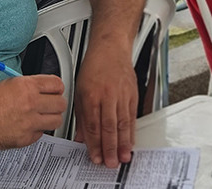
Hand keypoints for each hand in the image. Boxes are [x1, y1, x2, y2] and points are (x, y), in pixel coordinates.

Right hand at [0, 74, 65, 149]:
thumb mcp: (9, 84)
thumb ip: (29, 85)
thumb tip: (43, 88)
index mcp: (26, 86)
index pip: (56, 84)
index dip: (57, 87)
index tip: (55, 90)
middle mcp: (30, 104)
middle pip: (61, 103)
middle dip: (56, 102)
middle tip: (50, 103)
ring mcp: (29, 123)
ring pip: (56, 120)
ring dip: (51, 118)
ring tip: (41, 116)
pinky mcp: (26, 138)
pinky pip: (42, 134)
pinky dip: (37, 130)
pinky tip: (27, 126)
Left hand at [73, 41, 138, 166]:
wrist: (110, 47)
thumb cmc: (94, 66)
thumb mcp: (79, 89)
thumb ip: (80, 116)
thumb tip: (80, 137)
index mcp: (90, 94)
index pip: (92, 124)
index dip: (94, 143)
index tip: (95, 156)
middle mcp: (107, 95)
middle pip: (109, 126)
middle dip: (109, 147)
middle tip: (110, 162)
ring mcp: (121, 94)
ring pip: (122, 123)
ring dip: (123, 143)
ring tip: (122, 157)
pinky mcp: (132, 94)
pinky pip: (132, 116)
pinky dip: (131, 131)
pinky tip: (130, 141)